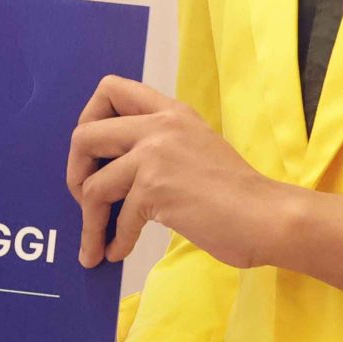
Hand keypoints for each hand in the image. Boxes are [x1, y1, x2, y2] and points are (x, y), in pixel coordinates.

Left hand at [67, 77, 291, 267]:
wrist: (267, 216)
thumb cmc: (235, 193)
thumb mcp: (196, 147)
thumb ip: (160, 145)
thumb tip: (112, 167)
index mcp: (170, 112)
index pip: (111, 88)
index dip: (89, 119)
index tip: (95, 154)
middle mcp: (159, 126)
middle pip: (84, 135)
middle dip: (75, 173)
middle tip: (86, 200)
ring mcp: (156, 155)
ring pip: (92, 185)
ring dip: (89, 223)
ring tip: (95, 244)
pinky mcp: (155, 189)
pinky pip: (116, 219)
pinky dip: (113, 241)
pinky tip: (118, 253)